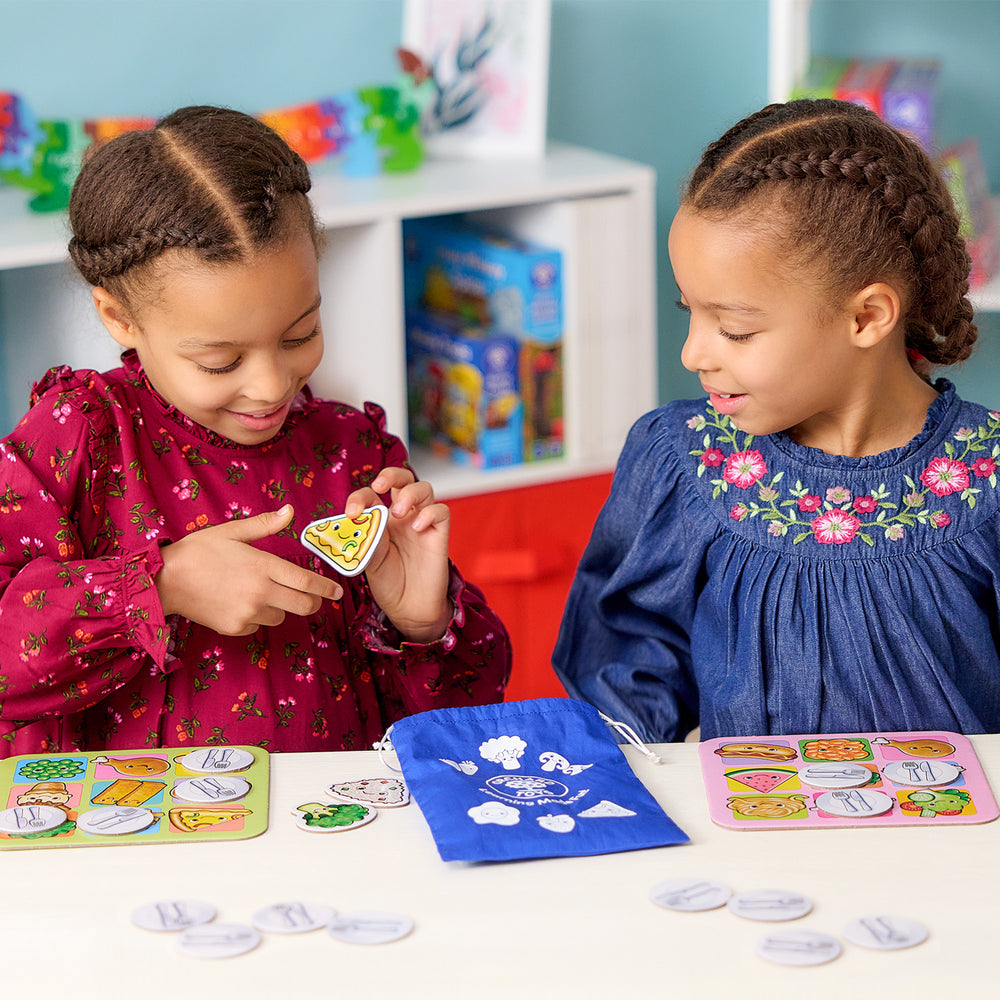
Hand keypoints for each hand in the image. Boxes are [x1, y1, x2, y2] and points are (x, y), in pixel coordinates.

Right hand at [155, 505, 341, 635]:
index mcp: (263, 566)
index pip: (307, 581)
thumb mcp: (232, 531)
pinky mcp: (236, 629)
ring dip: (280, 606)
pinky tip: (240, 602)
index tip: (339, 591)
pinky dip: (258, 616)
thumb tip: (290, 510)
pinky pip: (259, 625)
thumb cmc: (198, 551)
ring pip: (282, 615)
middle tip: (311, 595)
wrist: (164, 581)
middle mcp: (260, 593)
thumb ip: (265, 524)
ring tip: (258, 591)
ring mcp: (248, 613)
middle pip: (304, 605)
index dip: (327, 588)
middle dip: (313, 601)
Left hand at [346, 468, 450, 642]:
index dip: (360, 497)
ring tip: (399, 512)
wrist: (409, 608)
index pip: (372, 495)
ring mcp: (422, 523)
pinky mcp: (439, 534)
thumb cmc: (388, 583)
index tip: (351, 513)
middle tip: (379, 485)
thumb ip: (369, 537)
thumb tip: (361, 519)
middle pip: (402, 478)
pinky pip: (441, 511)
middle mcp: (403, 516)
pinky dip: (430, 513)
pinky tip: (417, 527)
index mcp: (382, 519)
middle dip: (390, 474)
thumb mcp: (370, 560)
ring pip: (424, 488)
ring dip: (410, 493)